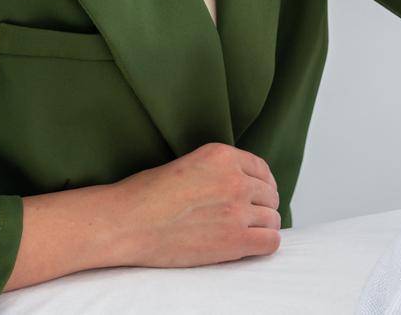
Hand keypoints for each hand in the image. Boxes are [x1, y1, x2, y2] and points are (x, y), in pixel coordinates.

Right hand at [102, 142, 281, 267]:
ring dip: (262, 226)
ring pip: (272, 219)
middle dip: (261, 206)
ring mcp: (237, 210)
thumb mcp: (188, 163)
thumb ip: (218, 171)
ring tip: (245, 233)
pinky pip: (271, 242)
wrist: (127, 223)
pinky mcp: (234, 240)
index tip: (257, 195)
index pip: (261, 169)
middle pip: (269, 195)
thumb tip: (238, 185)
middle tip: (247, 217)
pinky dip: (264, 244)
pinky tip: (250, 245)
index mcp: (222, 156)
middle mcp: (235, 180)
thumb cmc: (145, 196)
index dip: (261, 184)